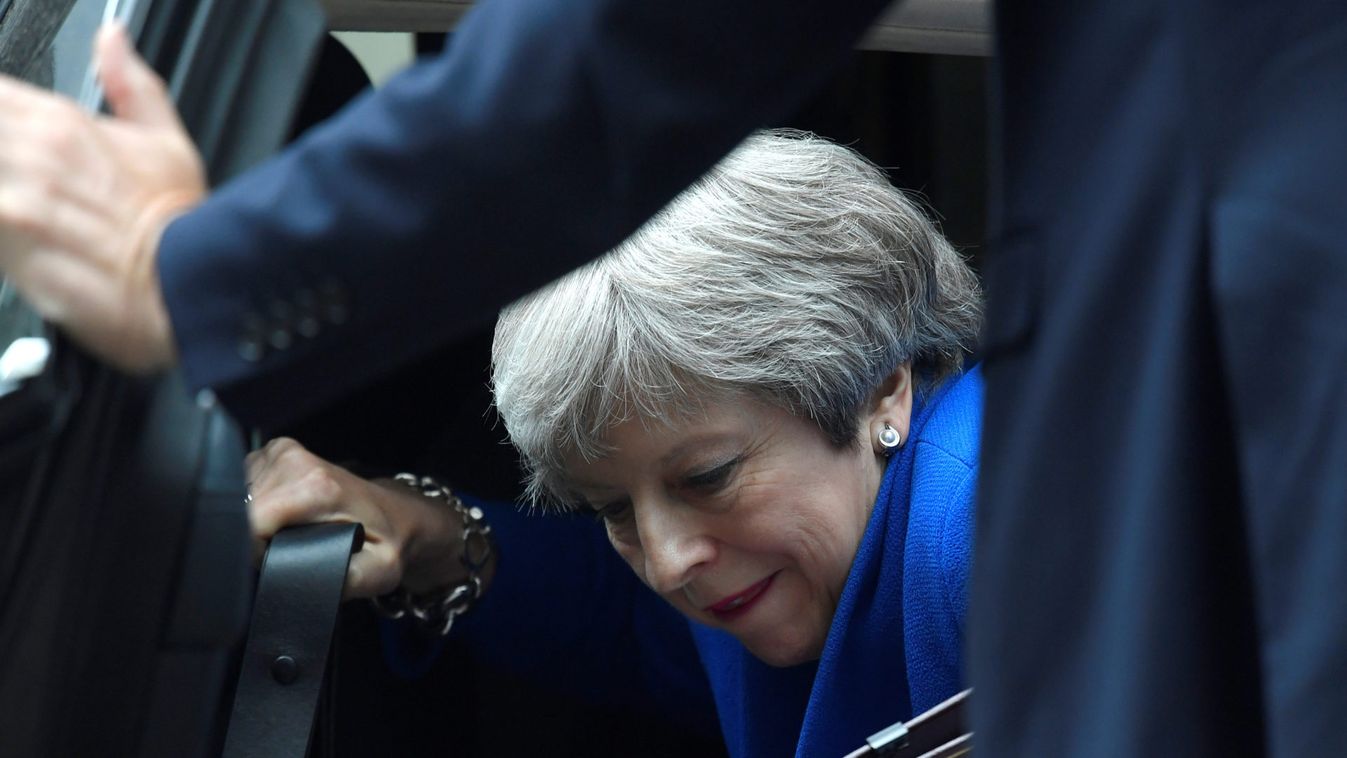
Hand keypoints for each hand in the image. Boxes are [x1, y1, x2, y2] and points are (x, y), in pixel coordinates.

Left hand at [0, 23, 204, 372]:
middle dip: (4, 160)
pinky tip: (28, 242)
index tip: (17, 139)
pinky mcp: (5, 243)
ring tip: (32, 214)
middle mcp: (30, 153)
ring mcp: (12, 199)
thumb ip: (129, 85)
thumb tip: (113, 40)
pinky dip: (2, 233)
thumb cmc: (176, 224)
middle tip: (27, 183)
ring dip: (5, 195)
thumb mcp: (167, 141)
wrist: (182, 287)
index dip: (5, 116)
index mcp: (61, 121)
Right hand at [245, 438, 469, 599]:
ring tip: (288, 532)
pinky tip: (281, 515)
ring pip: (238, 499)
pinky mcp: (274, 452)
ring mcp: (282, 452)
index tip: (274, 562)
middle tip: (287, 549)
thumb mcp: (378, 572)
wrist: (401, 515)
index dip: (253, 552)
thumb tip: (301, 583)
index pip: (250, 523)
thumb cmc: (389, 543)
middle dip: (255, 538)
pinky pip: (242, 485)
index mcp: (316, 486)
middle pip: (240, 511)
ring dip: (255, 522)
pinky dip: (255, 505)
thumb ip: (341, 582)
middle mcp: (296, 461)